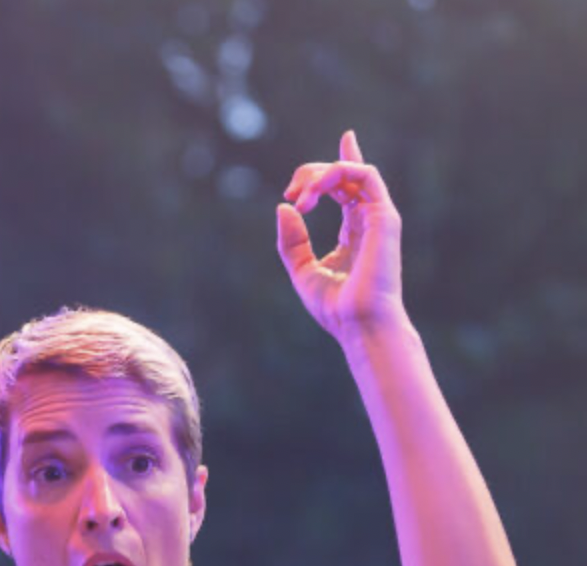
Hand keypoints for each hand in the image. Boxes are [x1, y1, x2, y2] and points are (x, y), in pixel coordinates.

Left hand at [277, 130, 404, 339]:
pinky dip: (337, 174)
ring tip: (300, 199)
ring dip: (320, 176)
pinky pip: (364, 176)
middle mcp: (369, 221)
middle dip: (312, 175)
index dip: (344, 163)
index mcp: (354, 233)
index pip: (351, 188)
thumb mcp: (302, 271)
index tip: (346, 137)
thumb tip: (283, 207)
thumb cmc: (336, 307)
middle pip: (344, 177)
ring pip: (353, 172)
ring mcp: (379, 217)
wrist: (360, 325)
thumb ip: (291, 241)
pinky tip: (313, 194)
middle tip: (290, 195)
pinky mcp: (385, 216)